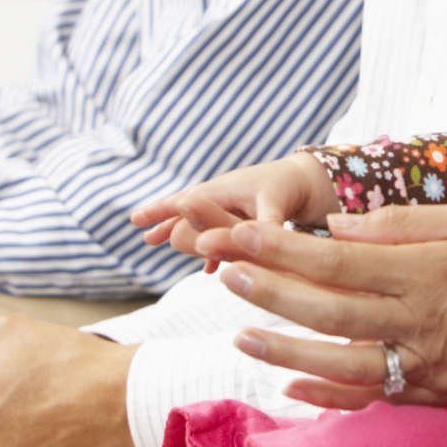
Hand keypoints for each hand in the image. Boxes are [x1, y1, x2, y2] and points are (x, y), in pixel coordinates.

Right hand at [130, 151, 337, 253]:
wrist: (309, 180)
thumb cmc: (291, 186)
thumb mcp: (275, 204)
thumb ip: (262, 224)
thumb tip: (255, 245)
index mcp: (224, 190)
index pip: (185, 201)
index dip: (161, 211)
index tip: (136, 220)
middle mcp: (224, 195)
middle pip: (187, 210)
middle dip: (166, 222)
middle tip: (144, 237)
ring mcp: (233, 205)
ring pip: (201, 221)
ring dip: (184, 234)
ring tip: (163, 244)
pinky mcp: (244, 215)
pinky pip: (219, 231)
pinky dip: (211, 246)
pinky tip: (208, 266)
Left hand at [197, 205, 446, 407]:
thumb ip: (399, 227)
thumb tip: (335, 227)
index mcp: (424, 272)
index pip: (339, 260)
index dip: (285, 249)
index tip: (242, 234)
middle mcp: (420, 322)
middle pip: (331, 310)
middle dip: (272, 292)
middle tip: (224, 272)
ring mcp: (425, 365)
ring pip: (342, 363)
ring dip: (286, 352)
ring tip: (242, 336)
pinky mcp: (432, 395)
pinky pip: (371, 400)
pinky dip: (328, 396)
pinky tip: (290, 386)